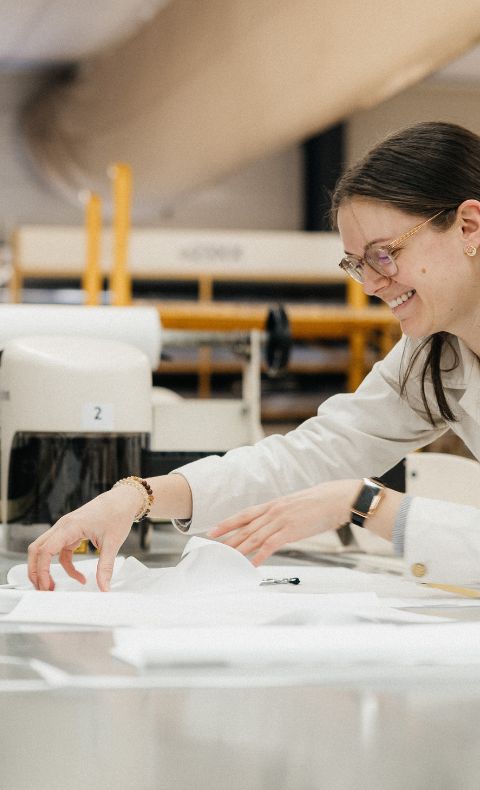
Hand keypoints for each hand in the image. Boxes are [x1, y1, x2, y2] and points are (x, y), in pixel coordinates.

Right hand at [27, 485, 142, 591]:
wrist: (123, 499)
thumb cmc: (117, 514)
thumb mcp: (113, 543)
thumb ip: (106, 567)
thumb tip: (104, 588)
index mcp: (69, 527)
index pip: (45, 550)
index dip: (42, 570)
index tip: (47, 586)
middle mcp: (63, 527)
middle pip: (37, 549)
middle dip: (36, 571)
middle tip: (44, 590)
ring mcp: (65, 529)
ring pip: (45, 550)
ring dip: (45, 568)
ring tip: (52, 586)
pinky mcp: (71, 532)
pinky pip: (61, 551)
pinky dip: (65, 565)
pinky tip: (80, 577)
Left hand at [208, 479, 358, 564]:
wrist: (335, 499)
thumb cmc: (318, 502)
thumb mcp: (294, 505)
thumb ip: (281, 514)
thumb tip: (272, 523)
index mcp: (273, 505)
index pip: (244, 515)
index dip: (227, 523)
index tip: (214, 531)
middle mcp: (273, 512)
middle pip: (245, 528)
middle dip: (228, 539)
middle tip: (214, 549)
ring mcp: (281, 521)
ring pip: (254, 537)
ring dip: (239, 550)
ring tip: (227, 559)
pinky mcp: (291, 531)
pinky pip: (271, 545)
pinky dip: (260, 555)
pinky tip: (252, 564)